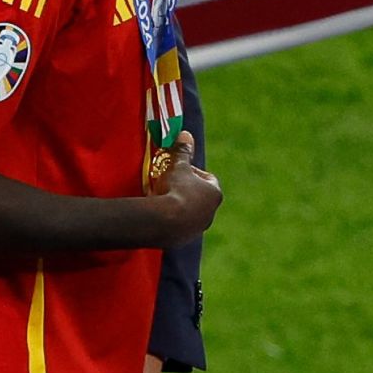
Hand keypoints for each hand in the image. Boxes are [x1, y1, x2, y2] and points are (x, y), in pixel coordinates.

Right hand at [149, 131, 220, 245]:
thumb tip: (185, 134)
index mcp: (214, 194)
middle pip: (200, 196)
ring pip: (190, 212)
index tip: (179, 169)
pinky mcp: (184, 238)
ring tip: (160, 198)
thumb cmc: (176, 189)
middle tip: (168, 183)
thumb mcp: (177, 166)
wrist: (165, 221)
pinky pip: (179, 225)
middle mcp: (210, 212)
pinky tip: (158, 213)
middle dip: (186, 189)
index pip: (208, 179)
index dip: (193, 172)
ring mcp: (198, 227)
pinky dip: (171, 219)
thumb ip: (182, 151)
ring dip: (178, 205)